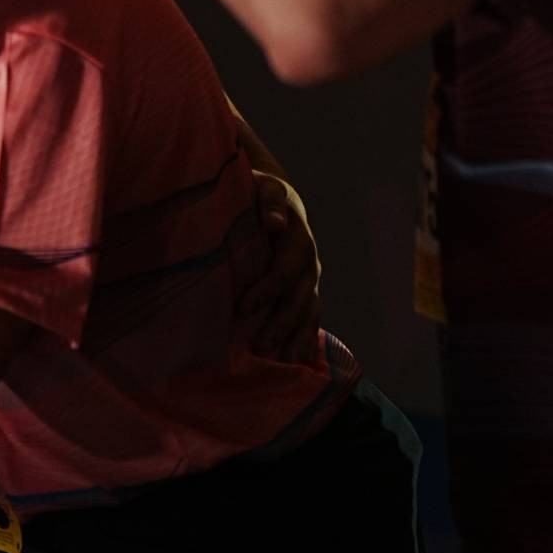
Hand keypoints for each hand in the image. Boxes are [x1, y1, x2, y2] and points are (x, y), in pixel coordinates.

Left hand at [247, 170, 324, 364]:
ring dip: (295, 339)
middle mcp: (308, 263)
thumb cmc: (260, 194)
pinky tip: (297, 362)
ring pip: (308, 313)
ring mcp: (309, 279)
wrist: (278, 201)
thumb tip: (274, 222)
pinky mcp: (306, 291)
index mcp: (297, 238)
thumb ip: (269, 202)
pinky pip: (310, 318)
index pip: (283, 271)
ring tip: (282, 364)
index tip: (242, 308)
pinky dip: (305, 339)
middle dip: (280, 325)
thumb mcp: (264, 188)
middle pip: (298, 299)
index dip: (266, 290)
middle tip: (260, 349)